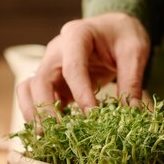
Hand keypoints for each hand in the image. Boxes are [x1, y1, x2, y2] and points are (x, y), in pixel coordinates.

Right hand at [16, 12, 149, 120]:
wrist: (113, 28)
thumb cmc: (123, 35)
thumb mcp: (135, 52)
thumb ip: (132, 81)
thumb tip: (131, 114)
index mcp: (77, 35)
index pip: (73, 66)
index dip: (81, 93)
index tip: (93, 116)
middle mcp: (56, 50)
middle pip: (40, 79)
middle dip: (46, 108)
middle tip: (58, 132)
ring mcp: (50, 65)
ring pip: (29, 88)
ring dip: (33, 112)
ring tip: (45, 136)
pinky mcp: (52, 81)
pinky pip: (35, 97)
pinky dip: (38, 115)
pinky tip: (50, 133)